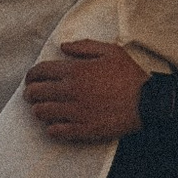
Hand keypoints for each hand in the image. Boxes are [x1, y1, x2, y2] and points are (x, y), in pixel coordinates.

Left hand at [23, 40, 147, 141]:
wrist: (147, 103)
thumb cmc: (129, 75)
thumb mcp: (110, 51)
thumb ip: (83, 46)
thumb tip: (63, 47)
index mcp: (74, 71)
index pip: (40, 72)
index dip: (31, 75)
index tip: (30, 79)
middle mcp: (70, 91)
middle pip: (36, 93)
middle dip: (30, 93)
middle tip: (32, 95)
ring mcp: (75, 112)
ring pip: (42, 113)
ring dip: (39, 110)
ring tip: (43, 109)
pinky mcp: (83, 130)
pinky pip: (56, 131)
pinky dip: (51, 128)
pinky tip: (55, 125)